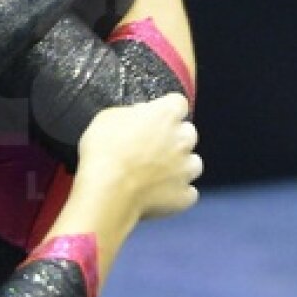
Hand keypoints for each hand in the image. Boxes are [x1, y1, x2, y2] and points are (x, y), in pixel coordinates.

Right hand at [77, 93, 201, 220]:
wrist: (108, 191)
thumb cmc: (104, 152)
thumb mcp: (106, 118)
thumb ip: (129, 113)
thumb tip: (137, 116)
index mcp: (165, 114)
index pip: (177, 103)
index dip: (165, 110)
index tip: (155, 116)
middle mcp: (182, 139)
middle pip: (188, 133)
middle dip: (174, 138)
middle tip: (151, 147)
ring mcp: (186, 168)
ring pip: (193, 163)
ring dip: (180, 165)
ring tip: (157, 172)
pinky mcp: (183, 194)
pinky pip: (187, 192)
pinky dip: (176, 192)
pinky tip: (159, 192)